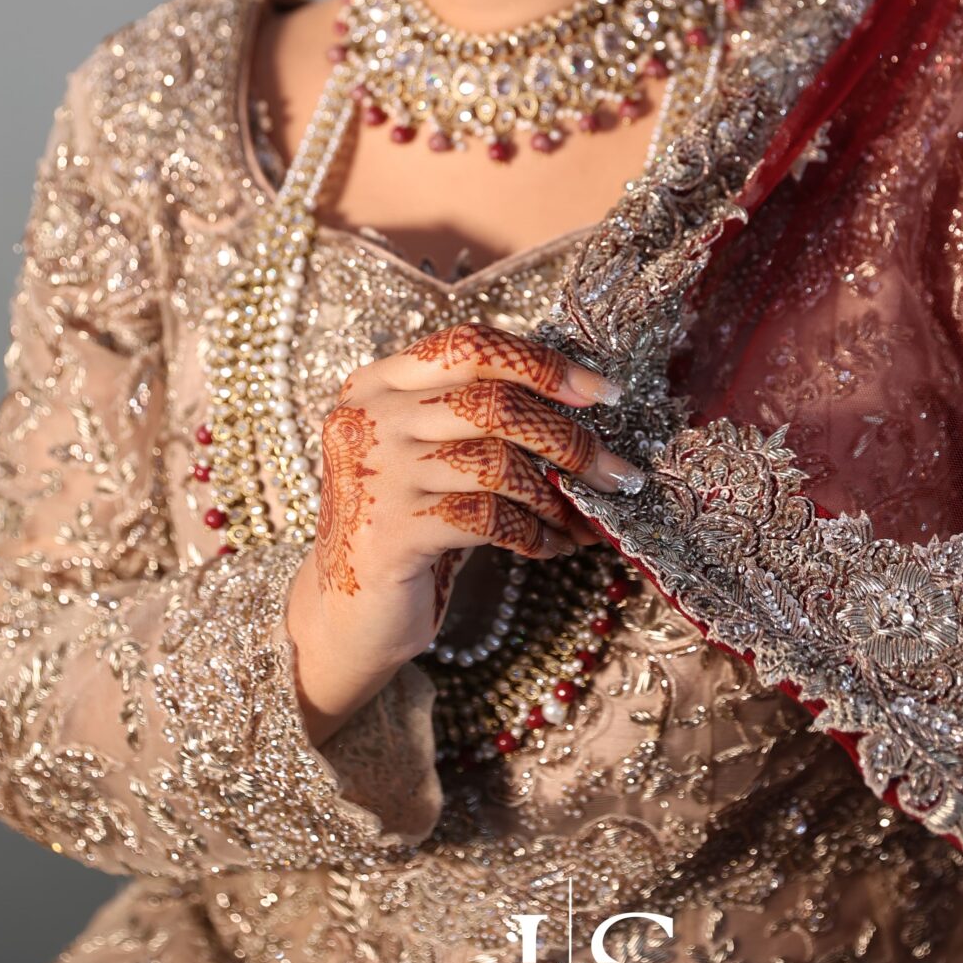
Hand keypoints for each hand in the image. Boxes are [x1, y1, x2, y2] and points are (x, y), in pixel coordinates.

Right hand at [286, 322, 639, 742]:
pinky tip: (550, 547)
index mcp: (377, 383)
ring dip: (555, 497)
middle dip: (567, 439)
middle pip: (492, 402)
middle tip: (616, 471)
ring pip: (496, 462)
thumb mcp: (432, 457)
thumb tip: (585, 403)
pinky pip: (487, 517)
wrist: (346, 615)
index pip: (469, 346)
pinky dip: (532, 533)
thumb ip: (479, 418)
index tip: (604, 393)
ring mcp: (374, 472)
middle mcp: (368, 417)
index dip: (542, 364)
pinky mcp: (390, 529)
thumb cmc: (407, 525)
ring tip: (580, 520)